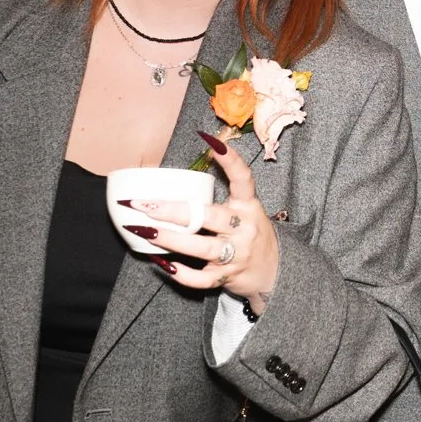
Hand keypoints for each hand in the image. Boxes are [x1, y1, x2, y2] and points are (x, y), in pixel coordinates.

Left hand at [134, 133, 280, 308]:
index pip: (243, 179)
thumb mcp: (244, 211)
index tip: (211, 142)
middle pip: (209, 217)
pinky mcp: (228, 277)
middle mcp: (244, 228)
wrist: (276, 272)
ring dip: (170, 239)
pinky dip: (181, 273)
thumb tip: (178, 179)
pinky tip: (163, 264)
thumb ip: (219, 199)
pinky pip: (202, 279)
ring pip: (202, 248)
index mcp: (248, 206)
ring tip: (144, 230)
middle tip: (144, 205)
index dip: (230, 160)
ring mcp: (237, 254)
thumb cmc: (249, 234)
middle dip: (174, 211)